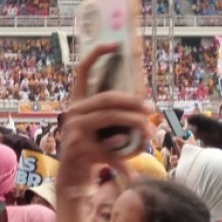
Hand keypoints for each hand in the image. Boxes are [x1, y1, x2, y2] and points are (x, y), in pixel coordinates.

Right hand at [56, 43, 151, 221]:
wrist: (70, 178)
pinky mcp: (80, 150)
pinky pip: (110, 153)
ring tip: (150, 132)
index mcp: (77, 103)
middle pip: (108, 98)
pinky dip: (125, 164)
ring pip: (111, 118)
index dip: (97, 54)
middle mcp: (73, 112)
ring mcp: (75, 130)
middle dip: (133, 102)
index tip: (114, 44)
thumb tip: (145, 107)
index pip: (83, 71)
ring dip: (135, 124)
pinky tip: (133, 175)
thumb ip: (113, 115)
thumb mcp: (98, 128)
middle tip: (151, 109)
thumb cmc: (91, 149)